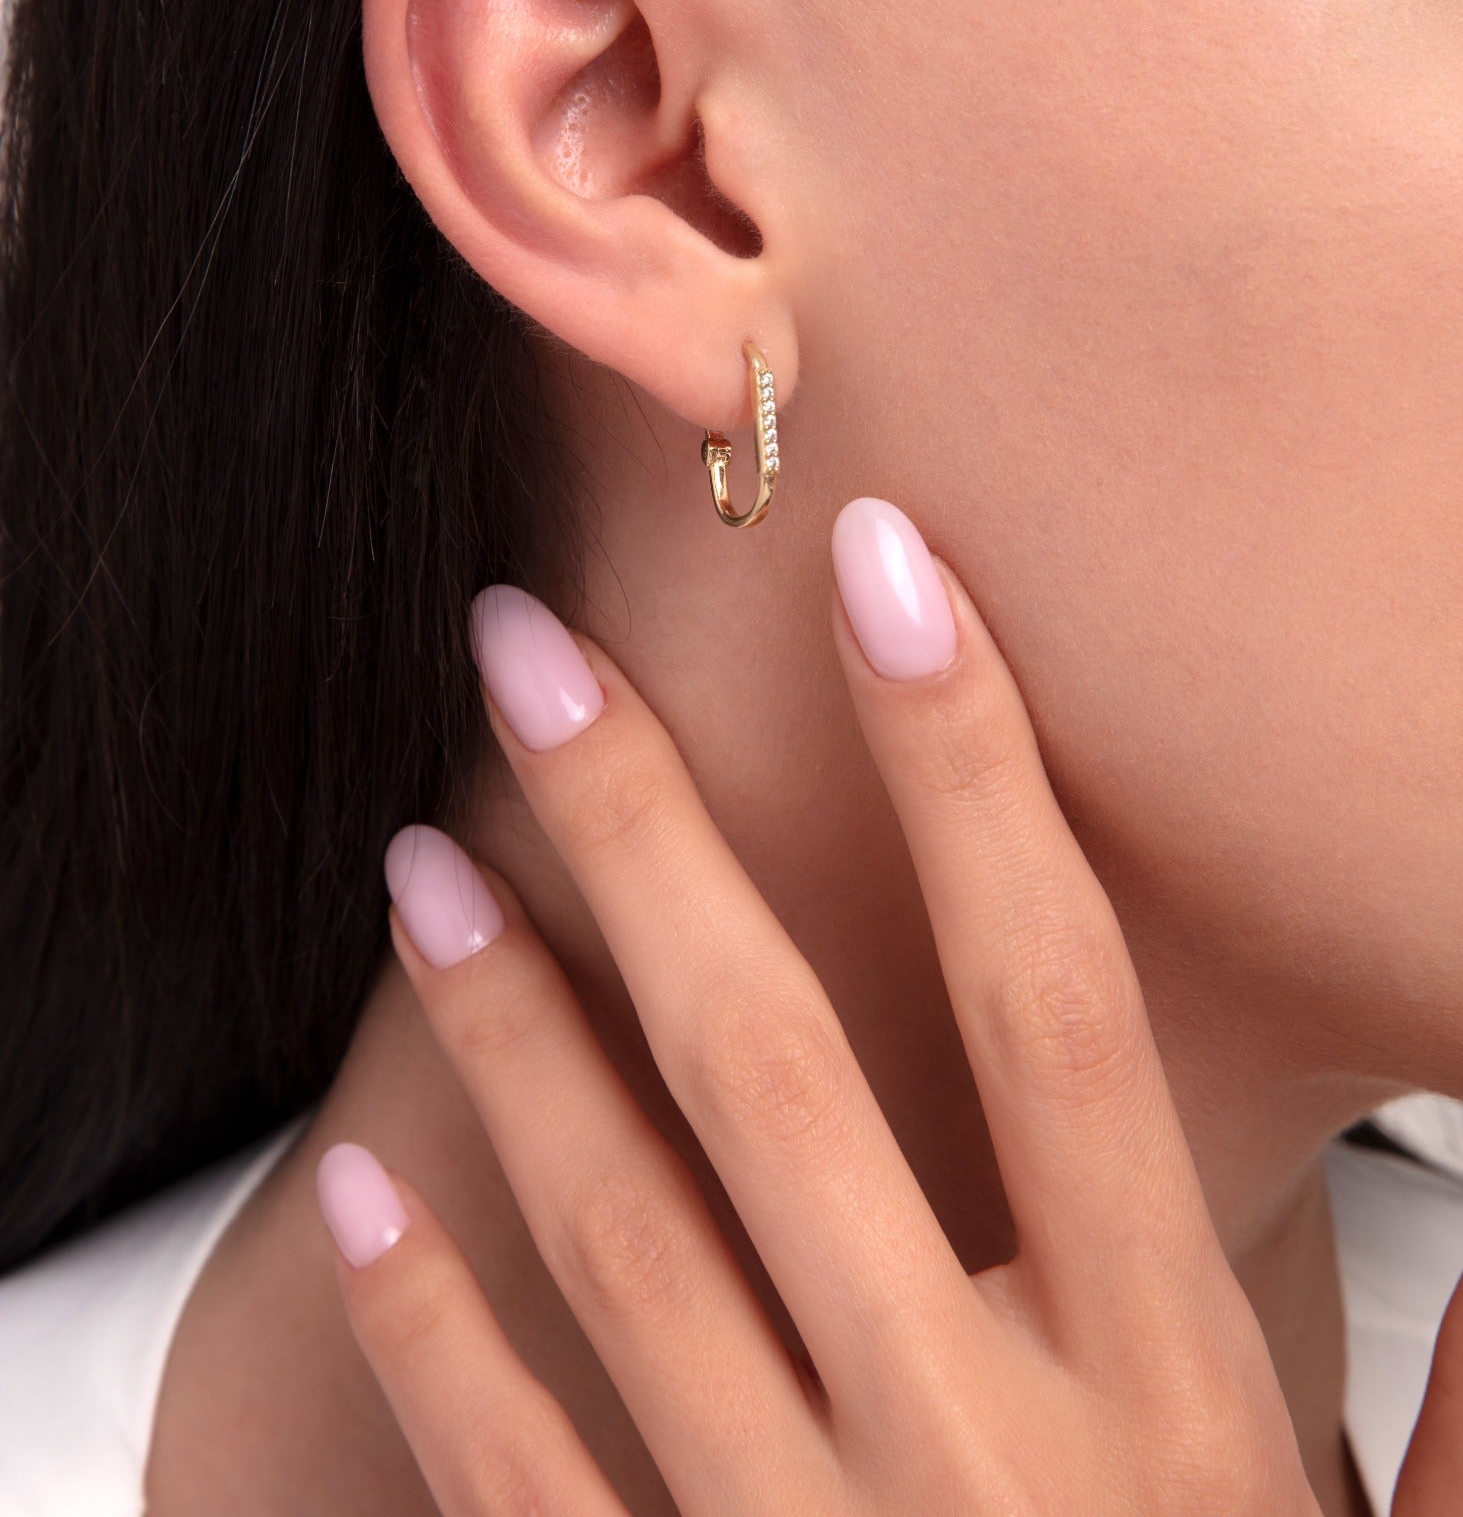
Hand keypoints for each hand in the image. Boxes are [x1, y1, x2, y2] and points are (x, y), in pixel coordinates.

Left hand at [315, 497, 1458, 1514]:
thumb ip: (1436, 1385)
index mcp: (1162, 1394)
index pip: (1057, 1010)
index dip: (976, 776)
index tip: (889, 582)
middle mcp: (971, 1451)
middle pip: (781, 1076)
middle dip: (652, 839)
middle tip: (529, 655)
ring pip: (619, 1234)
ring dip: (512, 1028)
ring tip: (424, 857)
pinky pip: (520, 1472)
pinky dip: (431, 1322)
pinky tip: (355, 1179)